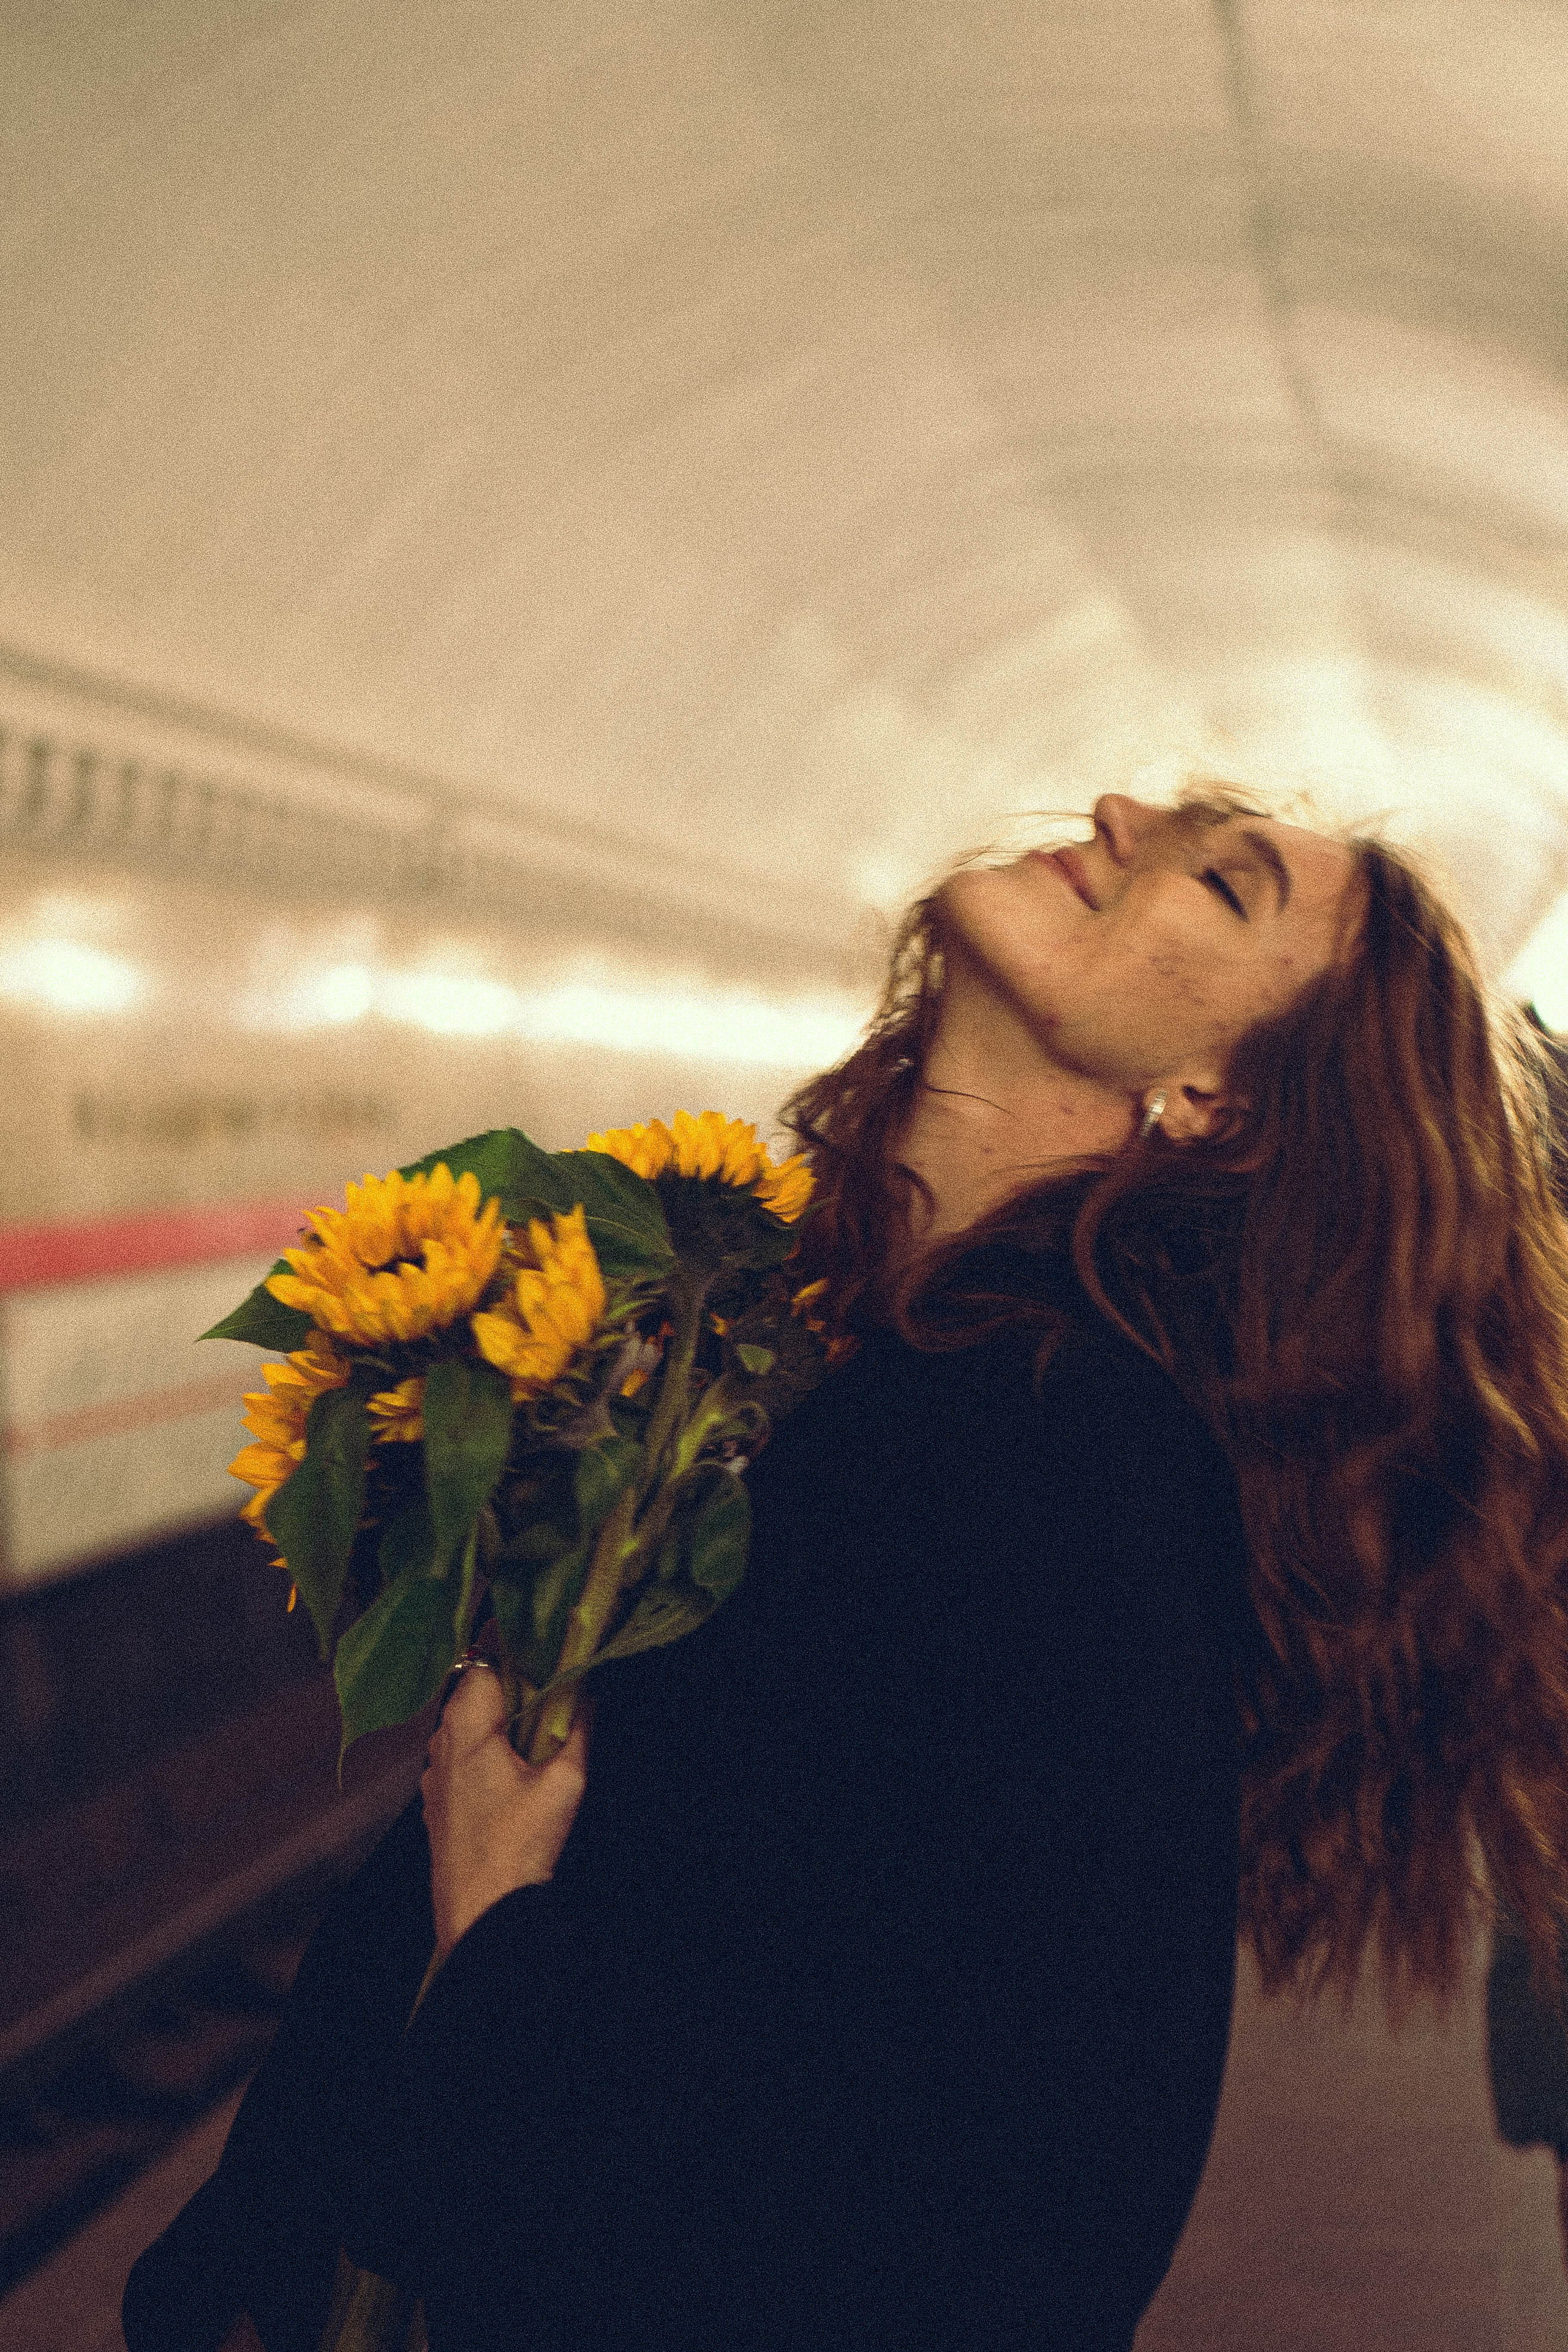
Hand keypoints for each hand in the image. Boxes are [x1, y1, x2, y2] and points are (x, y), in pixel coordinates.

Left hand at [421, 1664, 591, 1957]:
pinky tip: (515, 1767)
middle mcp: (441, 1747)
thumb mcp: (565, 1783)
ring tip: (536, 1724)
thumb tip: (587, 1695)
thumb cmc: (520, 1846)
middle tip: (547, 1681)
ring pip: (463, 1727)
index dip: (508, 1645)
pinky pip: (459, 1758)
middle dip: (507, 1682)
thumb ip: (578, 1730)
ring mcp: (434, 1779)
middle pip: (470, 1692)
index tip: (535, 1634)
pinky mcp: (438, 1806)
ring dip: (495, 1717)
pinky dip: (485, 1748)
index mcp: (465, 1729)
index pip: (481, 1663)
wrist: (482, 1917)